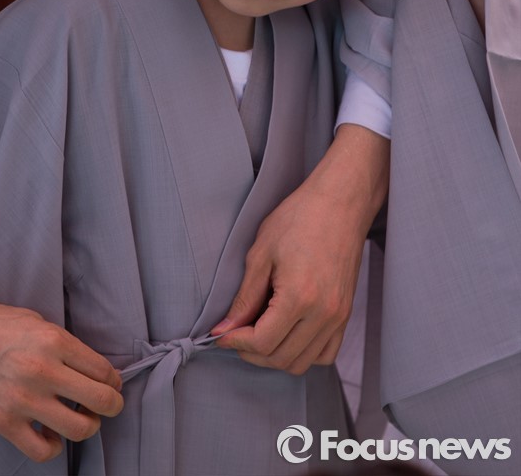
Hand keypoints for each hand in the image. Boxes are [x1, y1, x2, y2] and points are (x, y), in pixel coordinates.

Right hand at [0, 263, 122, 461]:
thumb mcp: (38, 322)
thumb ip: (65, 345)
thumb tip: (94, 370)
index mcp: (54, 340)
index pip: (103, 370)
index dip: (114, 380)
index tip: (111, 383)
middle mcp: (43, 370)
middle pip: (101, 400)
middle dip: (113, 405)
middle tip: (109, 405)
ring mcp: (23, 400)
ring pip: (79, 429)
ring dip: (88, 426)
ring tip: (82, 419)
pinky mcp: (4, 422)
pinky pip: (43, 450)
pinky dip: (54, 446)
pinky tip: (52, 433)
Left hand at [210, 126, 387, 374]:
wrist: (340, 203)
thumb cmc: (299, 218)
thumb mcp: (261, 253)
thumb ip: (244, 297)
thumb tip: (225, 329)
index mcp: (300, 297)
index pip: (263, 342)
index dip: (236, 342)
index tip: (220, 335)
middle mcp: (324, 313)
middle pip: (281, 358)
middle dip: (252, 352)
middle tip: (235, 334)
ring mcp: (339, 317)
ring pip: (303, 363)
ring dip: (276, 356)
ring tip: (258, 333)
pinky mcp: (346, 314)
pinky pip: (325, 353)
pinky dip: (303, 353)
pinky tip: (287, 334)